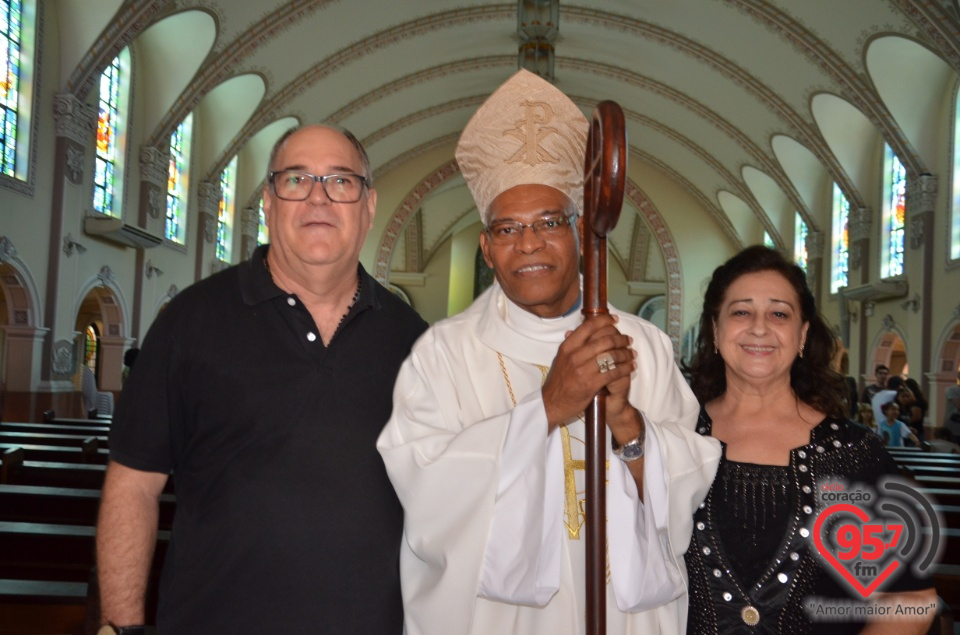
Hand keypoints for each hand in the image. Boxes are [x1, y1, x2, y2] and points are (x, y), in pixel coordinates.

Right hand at [542, 314, 636, 429]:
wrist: (552, 403)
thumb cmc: (558, 381)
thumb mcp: (561, 359)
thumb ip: (570, 345)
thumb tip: (574, 330)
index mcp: (567, 347)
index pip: (589, 326)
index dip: (605, 320)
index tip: (615, 320)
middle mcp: (575, 356)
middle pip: (604, 340)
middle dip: (621, 339)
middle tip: (628, 340)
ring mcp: (583, 370)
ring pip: (611, 356)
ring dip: (625, 353)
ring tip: (632, 354)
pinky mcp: (591, 384)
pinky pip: (613, 372)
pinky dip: (625, 368)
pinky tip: (631, 367)